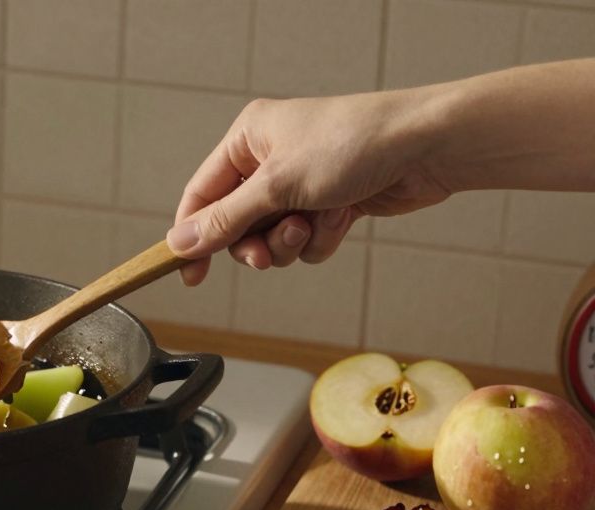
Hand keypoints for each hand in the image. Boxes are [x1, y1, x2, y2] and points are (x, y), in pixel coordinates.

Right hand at [168, 90, 450, 284]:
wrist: (426, 147)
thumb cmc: (353, 145)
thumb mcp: (276, 185)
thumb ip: (225, 219)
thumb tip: (180, 242)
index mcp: (248, 138)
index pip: (201, 194)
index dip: (192, 235)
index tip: (189, 273)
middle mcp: (270, 158)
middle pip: (236, 223)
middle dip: (256, 242)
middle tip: (266, 256)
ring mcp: (302, 182)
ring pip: (272, 238)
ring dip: (291, 242)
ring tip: (314, 224)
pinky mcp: (330, 202)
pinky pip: (306, 240)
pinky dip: (321, 236)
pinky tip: (343, 217)